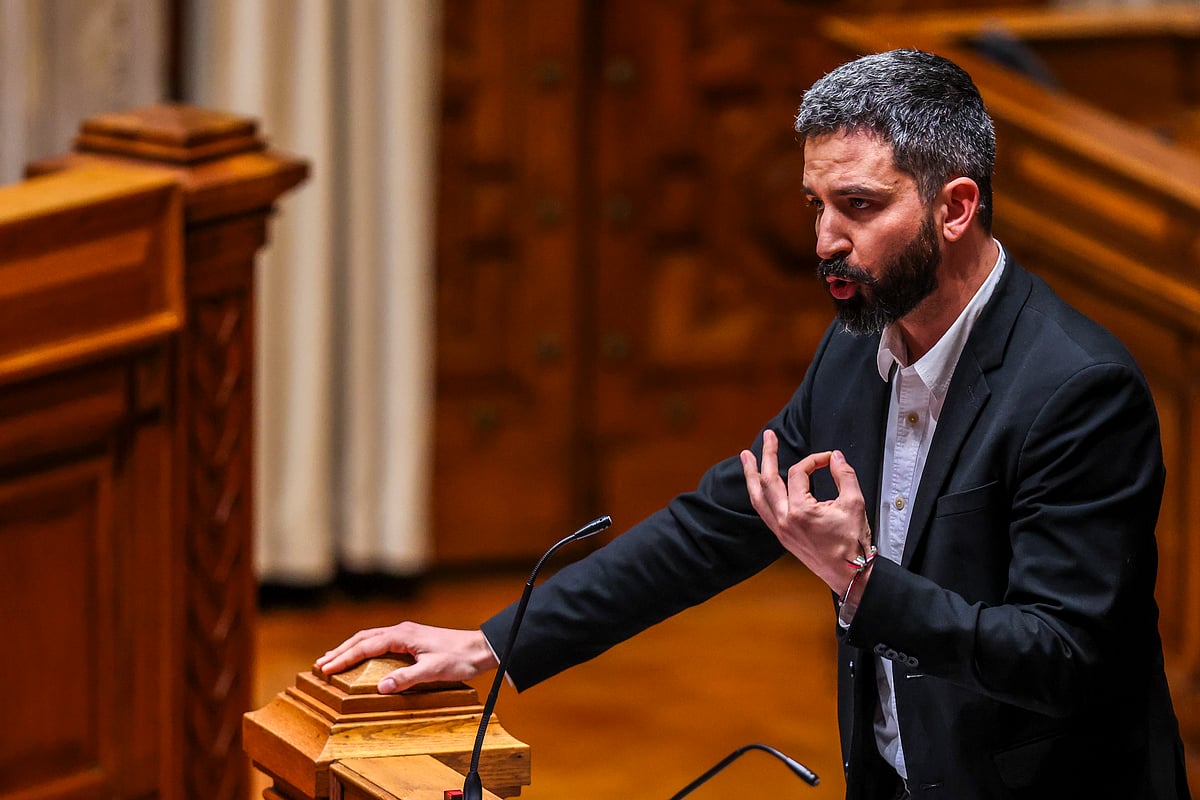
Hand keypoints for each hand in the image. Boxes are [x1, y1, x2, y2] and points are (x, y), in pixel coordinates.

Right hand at [314, 622, 499, 692]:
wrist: (480, 648)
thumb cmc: (459, 658)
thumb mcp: (433, 670)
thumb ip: (407, 678)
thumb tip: (381, 687)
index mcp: (402, 635)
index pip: (365, 646)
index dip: (344, 658)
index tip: (326, 669)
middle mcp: (401, 631)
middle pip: (363, 638)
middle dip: (340, 651)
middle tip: (320, 664)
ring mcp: (406, 634)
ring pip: (370, 638)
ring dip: (351, 649)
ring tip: (333, 659)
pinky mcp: (412, 640)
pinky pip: (380, 642)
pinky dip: (365, 649)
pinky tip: (361, 657)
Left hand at [740, 429, 872, 592]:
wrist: (850, 575)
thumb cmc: (852, 543)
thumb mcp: (854, 503)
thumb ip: (844, 476)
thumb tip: (835, 457)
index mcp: (800, 511)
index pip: (798, 473)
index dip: (813, 460)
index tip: (828, 459)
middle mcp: (784, 519)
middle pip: (768, 480)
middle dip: (767, 455)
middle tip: (769, 436)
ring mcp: (779, 529)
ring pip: (758, 497)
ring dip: (751, 475)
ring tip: (746, 457)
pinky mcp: (781, 536)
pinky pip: (763, 510)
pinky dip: (758, 494)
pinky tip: (758, 485)